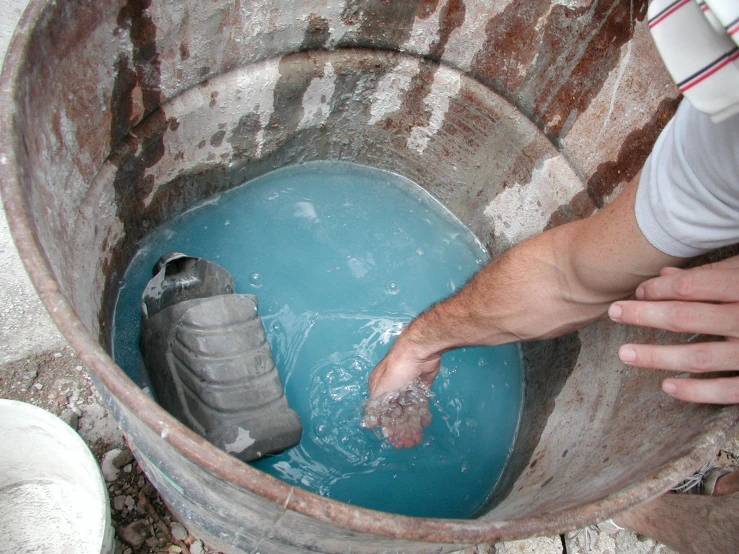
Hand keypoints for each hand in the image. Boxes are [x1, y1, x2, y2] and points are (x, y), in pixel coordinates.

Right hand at [364, 335, 441, 447]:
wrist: (419, 350)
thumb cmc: (396, 369)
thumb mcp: (381, 389)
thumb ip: (375, 408)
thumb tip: (369, 424)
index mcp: (378, 388)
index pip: (382, 413)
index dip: (388, 429)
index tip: (395, 442)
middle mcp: (391, 388)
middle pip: (396, 413)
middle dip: (401, 430)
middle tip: (408, 444)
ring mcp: (407, 387)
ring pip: (408, 410)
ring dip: (411, 425)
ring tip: (417, 439)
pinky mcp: (421, 385)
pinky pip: (420, 403)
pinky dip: (421, 414)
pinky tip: (424, 424)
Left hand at [608, 255, 738, 403]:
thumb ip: (714, 274)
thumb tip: (665, 277)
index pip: (694, 287)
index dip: (660, 288)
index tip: (636, 290)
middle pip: (687, 318)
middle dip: (644, 316)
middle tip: (613, 313)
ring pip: (699, 358)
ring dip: (657, 356)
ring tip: (625, 354)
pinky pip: (727, 391)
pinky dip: (696, 391)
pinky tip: (668, 387)